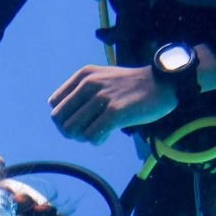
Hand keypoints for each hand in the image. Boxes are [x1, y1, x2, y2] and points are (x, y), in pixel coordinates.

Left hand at [48, 64, 177, 144]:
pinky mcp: (115, 112)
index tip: (80, 121)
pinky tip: (106, 136)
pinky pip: (92, 136)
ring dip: (83, 137)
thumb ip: (81, 94)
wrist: (161, 84)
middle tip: (87, 132)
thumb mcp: (102, 79)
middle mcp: (90, 84)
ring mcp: (102, 97)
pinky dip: (97, 141)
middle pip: (60, 120)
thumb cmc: (130, 87)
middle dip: (71, 131)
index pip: (55, 105)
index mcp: (84, 75)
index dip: (64, 118)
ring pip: (73, 130)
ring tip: (98, 133)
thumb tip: (62, 122)